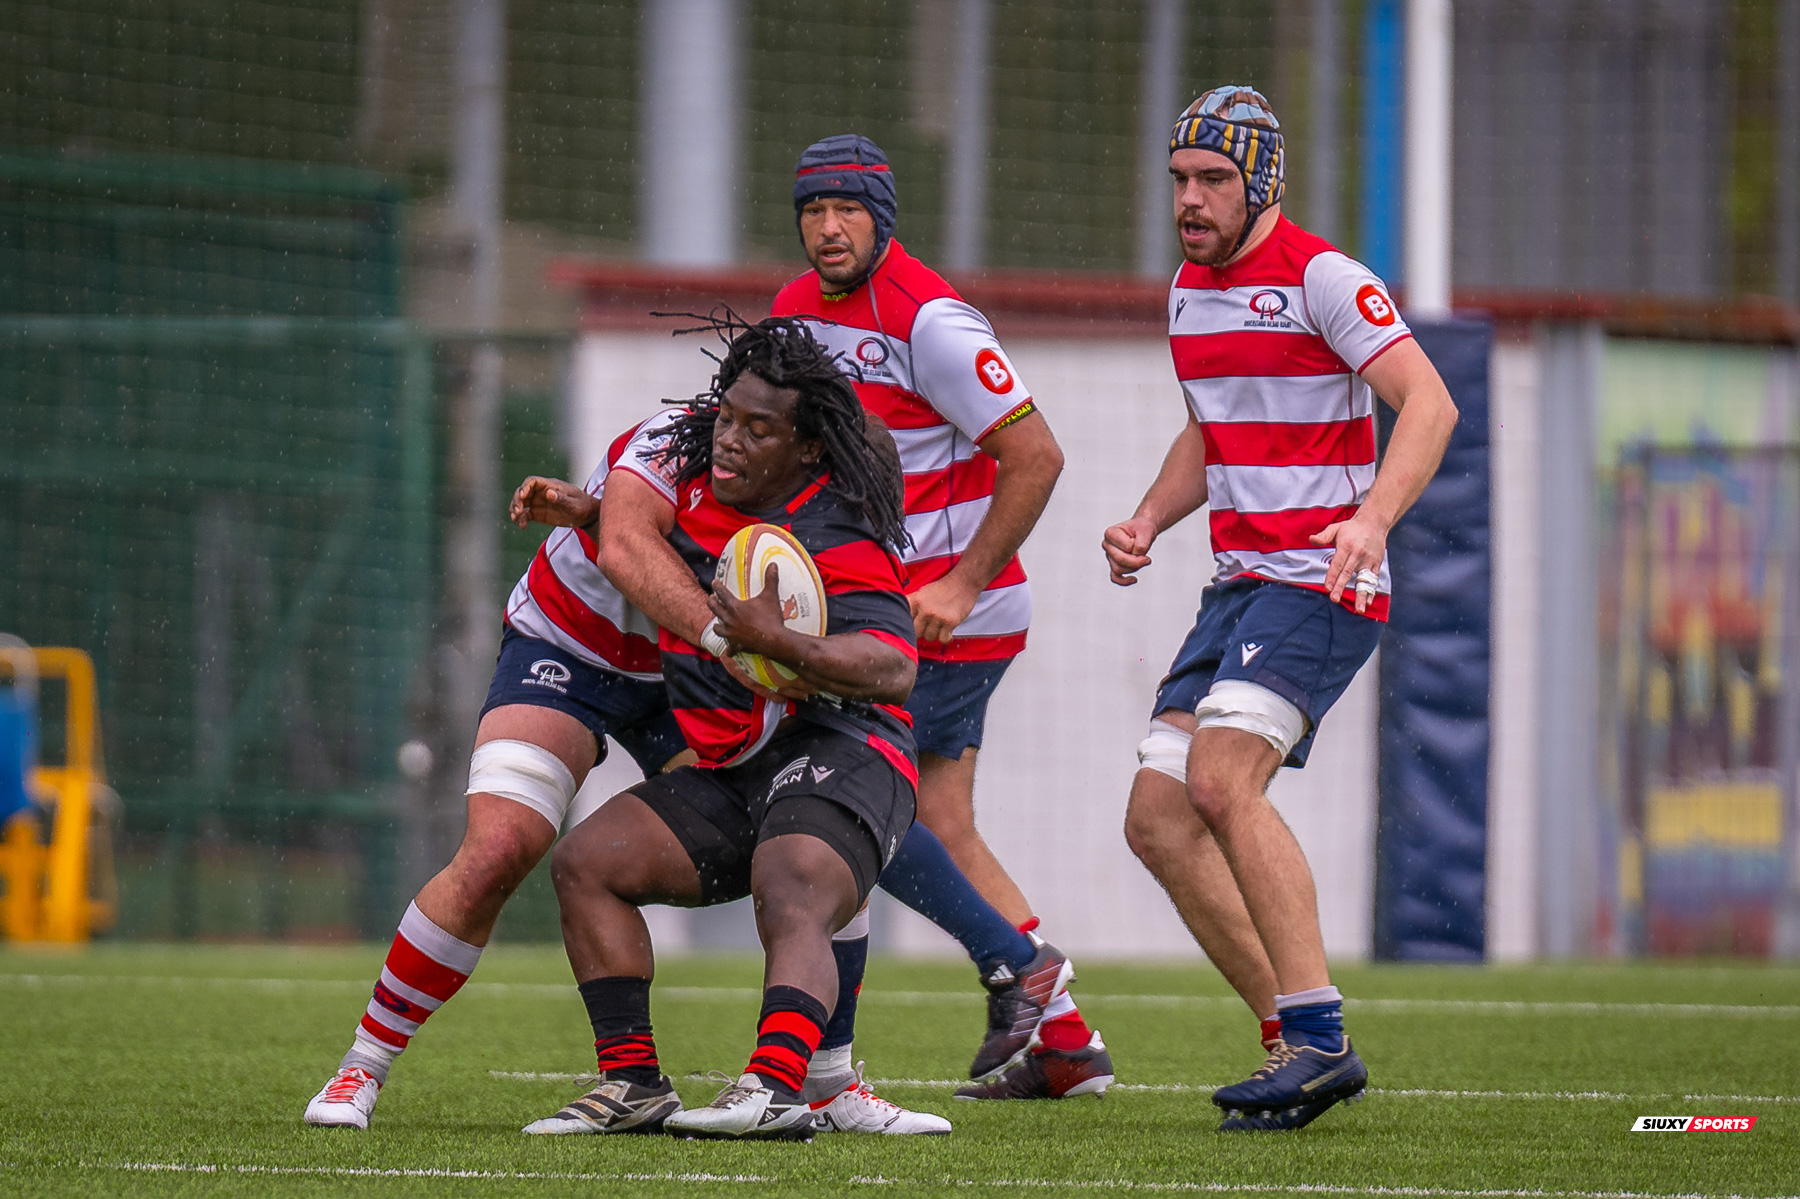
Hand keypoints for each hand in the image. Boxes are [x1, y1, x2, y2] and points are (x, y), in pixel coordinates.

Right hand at [510, 476, 597, 530]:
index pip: (533, 481)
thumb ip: (561, 499)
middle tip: (517, 511)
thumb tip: (548, 493)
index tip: (522, 496)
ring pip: (521, 503)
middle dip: (517, 500)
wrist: (587, 516)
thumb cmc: (583, 506)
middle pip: (523, 491)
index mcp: (551, 486)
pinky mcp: (538, 513)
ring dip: (515, 509)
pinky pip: (526, 515)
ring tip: (515, 518)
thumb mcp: (574, 504)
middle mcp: (542, 492)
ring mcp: (539, 502)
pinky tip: (521, 526)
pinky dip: (521, 519)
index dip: (525, 487)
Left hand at [708, 564, 815, 698]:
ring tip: (718, 623)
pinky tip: (728, 651)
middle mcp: (729, 619)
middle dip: (711, 602)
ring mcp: (731, 634)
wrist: (773, 640)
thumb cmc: (770, 618)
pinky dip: (729, 650)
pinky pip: (730, 649)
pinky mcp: (737, 645)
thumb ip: (770, 580)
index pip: (722, 593)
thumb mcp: (771, 596)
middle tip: (712, 599)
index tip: (714, 582)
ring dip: (717, 625)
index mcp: (735, 606)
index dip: (717, 586)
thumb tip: (773, 564)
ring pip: (717, 629)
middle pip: (714, 609)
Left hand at [908, 575, 981, 645]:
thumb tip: (902, 621)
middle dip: (922, 632)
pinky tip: (948, 630)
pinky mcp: (950, 622)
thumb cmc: (943, 588)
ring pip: (929, 637)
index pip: (904, 621)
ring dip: (935, 634)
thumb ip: (912, 605)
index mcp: (915, 600)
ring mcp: (937, 616)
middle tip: (929, 626)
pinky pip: (942, 639)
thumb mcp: (922, 592)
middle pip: (915, 633)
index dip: (909, 625)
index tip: (915, 625)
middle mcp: (924, 608)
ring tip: (940, 625)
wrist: (963, 582)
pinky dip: (946, 637)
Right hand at [1102, 516, 1158, 585]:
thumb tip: (1137, 557)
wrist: (1142, 530)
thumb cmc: (1142, 528)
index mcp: (1111, 533)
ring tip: (1144, 560)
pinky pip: (1115, 577)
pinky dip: (1124, 581)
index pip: (1126, 547)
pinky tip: (1134, 579)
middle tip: (1148, 559)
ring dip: (1135, 567)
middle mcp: (1107, 545)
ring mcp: (1110, 556)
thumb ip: (1142, 544)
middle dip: (1137, 561)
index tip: (1140, 540)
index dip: (1137, 546)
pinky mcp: (1114, 564)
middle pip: (1119, 560)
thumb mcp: (1146, 531)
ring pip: (1119, 569)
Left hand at [1310, 511, 1389, 613]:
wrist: (1374, 522)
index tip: (1328, 588)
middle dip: (1341, 587)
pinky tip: (1368, 602)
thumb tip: (1311, 539)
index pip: (1337, 564)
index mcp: (1346, 546)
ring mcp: (1368, 560)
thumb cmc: (1351, 528)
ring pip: (1363, 580)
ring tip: (1359, 609)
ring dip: (1361, 595)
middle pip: (1348, 573)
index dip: (1332, 576)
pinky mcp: (1376, 564)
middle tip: (1335, 599)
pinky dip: (1371, 591)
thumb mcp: (1336, 528)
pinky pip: (1373, 579)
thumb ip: (1323, 536)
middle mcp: (1358, 554)